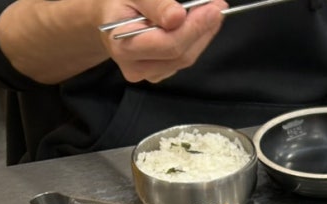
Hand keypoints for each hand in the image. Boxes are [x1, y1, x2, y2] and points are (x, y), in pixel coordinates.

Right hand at [100, 0, 227, 82]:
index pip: (169, 44)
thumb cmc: (119, 2)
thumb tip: (178, 17)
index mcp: (124, 45)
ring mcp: (148, 74)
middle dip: (202, 30)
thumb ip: (154, 4)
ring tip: (212, 12)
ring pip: (185, 59)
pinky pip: (182, 60)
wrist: (108, 17)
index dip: (194, 27)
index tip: (214, 8)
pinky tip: (200, 25)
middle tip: (218, 7)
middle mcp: (135, 67)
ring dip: (202, 35)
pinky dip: (195, 41)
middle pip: (180, 55)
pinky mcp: (158, 73)